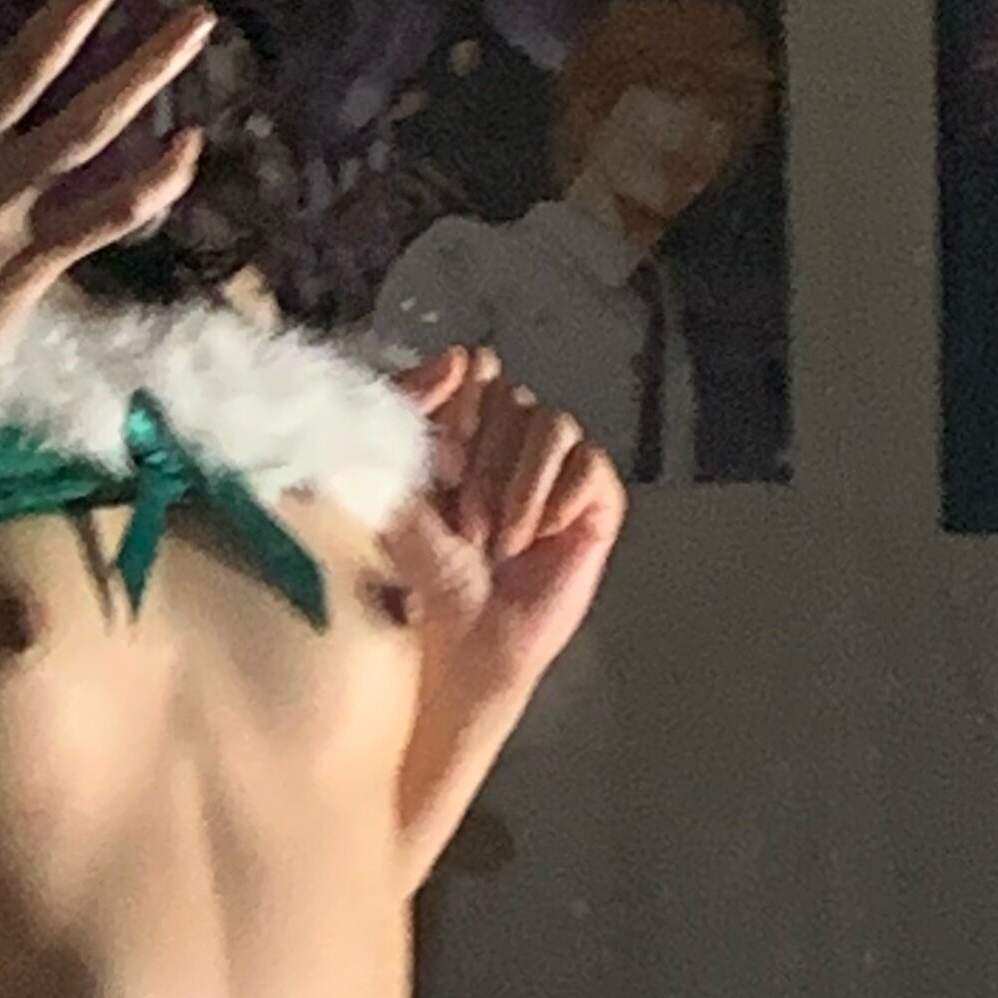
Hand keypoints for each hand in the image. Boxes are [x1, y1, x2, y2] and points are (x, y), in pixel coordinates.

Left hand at [386, 347, 626, 707]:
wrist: (469, 639)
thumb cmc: (430, 577)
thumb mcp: (403, 494)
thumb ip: (414, 422)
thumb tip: (456, 358)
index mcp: (462, 431)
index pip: (474, 371)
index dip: (461, 395)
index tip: (444, 442)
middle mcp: (511, 441)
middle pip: (513, 396)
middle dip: (484, 460)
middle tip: (467, 525)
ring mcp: (556, 470)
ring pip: (552, 423)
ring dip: (521, 482)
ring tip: (501, 540)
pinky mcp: (594, 502)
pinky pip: (591, 463)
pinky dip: (563, 495)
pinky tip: (542, 533)